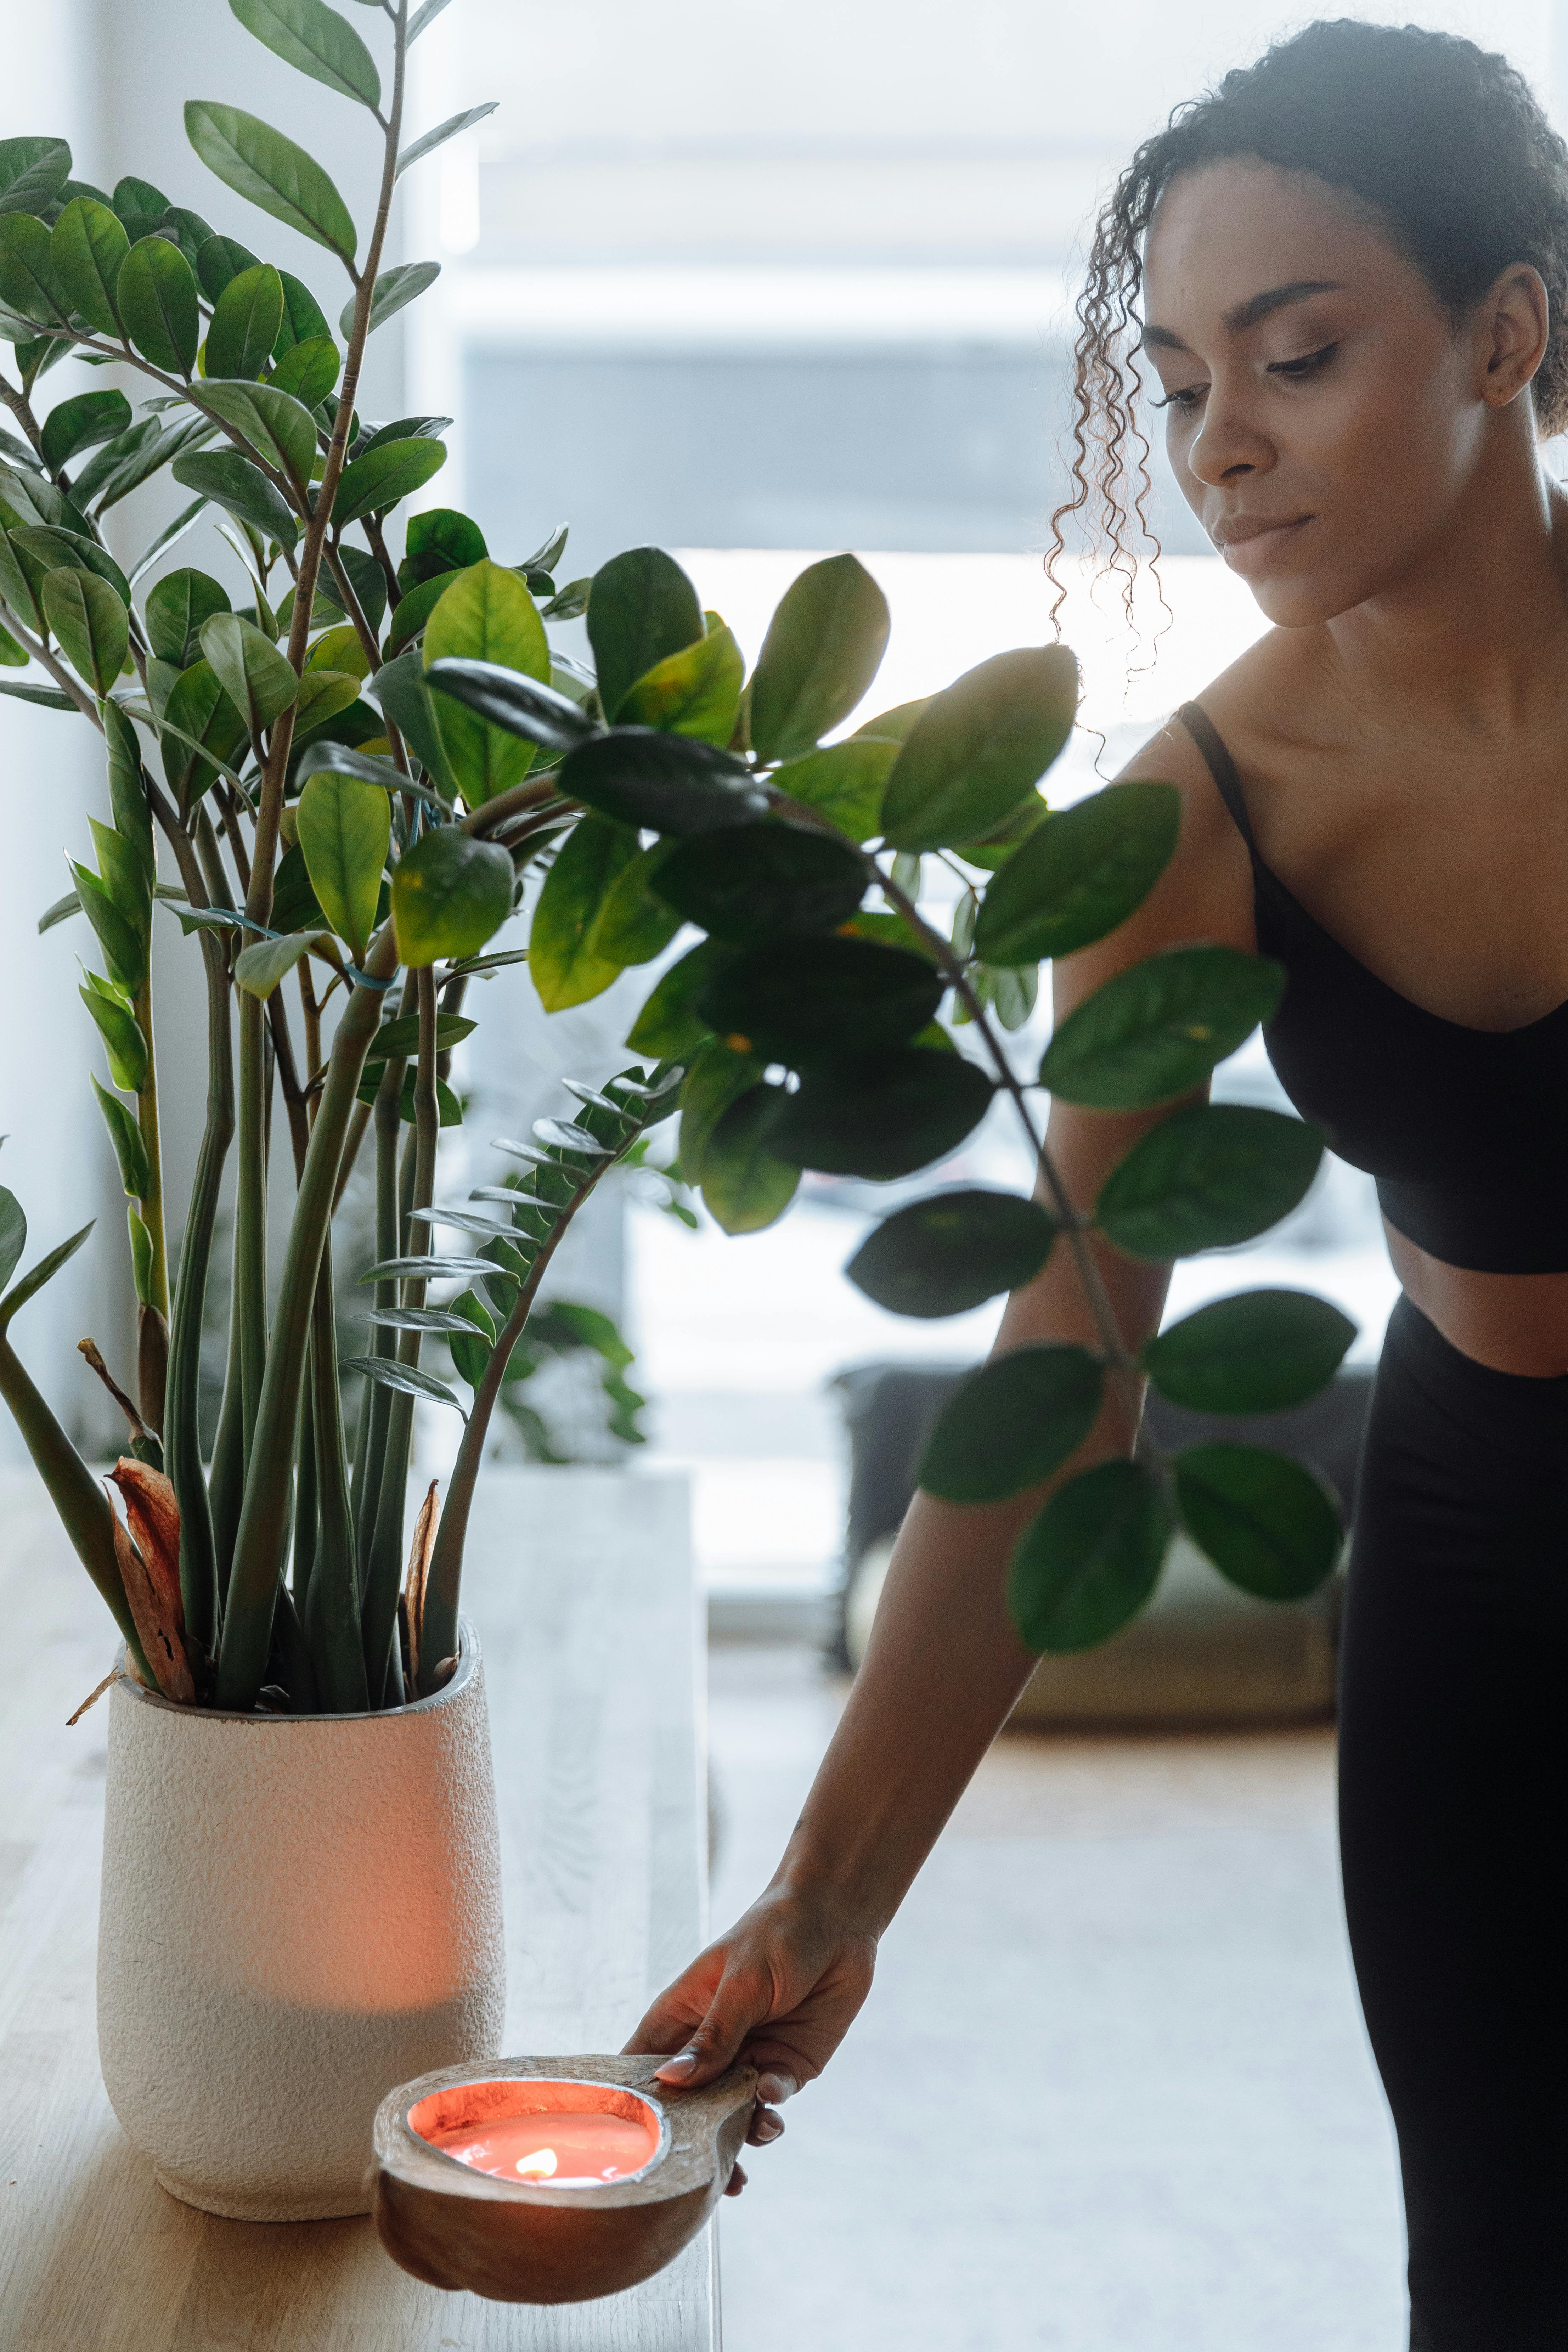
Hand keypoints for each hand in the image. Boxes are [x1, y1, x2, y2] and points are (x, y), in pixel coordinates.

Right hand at [624, 1881, 876, 2194]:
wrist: (840, 1919)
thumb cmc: (776, 1933)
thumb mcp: (740, 1982)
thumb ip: (712, 2036)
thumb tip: (668, 2080)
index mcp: (681, 2017)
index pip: (642, 2067)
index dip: (631, 2107)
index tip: (628, 2148)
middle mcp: (710, 2045)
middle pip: (688, 2106)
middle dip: (693, 2141)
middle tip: (700, 2175)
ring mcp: (749, 2058)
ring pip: (732, 2114)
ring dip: (739, 2134)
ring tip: (750, 2136)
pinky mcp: (788, 2065)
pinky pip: (772, 2099)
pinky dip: (771, 2106)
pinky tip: (773, 2096)